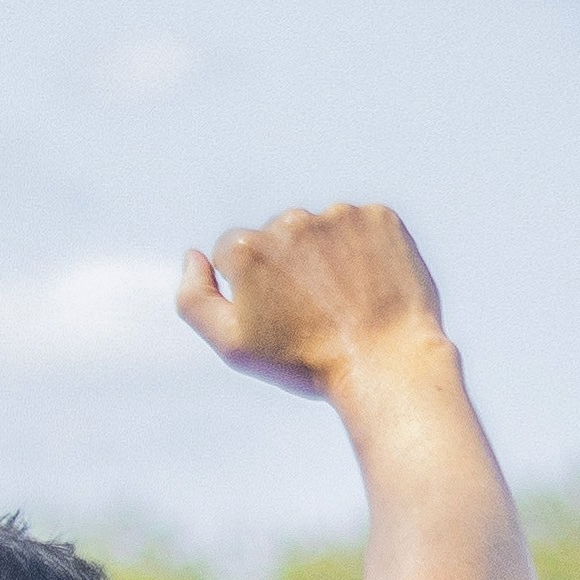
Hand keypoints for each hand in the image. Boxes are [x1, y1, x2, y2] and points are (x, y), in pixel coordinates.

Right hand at [174, 201, 453, 404]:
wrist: (386, 364)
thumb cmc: (305, 361)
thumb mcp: (232, 344)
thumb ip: (194, 299)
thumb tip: (193, 257)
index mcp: (247, 247)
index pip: (233, 254)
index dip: (252, 289)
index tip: (278, 316)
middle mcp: (290, 221)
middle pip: (278, 238)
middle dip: (289, 267)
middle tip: (314, 313)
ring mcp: (339, 215)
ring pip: (321, 231)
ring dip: (327, 257)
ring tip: (345, 301)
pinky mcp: (380, 216)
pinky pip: (362, 227)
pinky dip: (364, 250)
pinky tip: (370, 286)